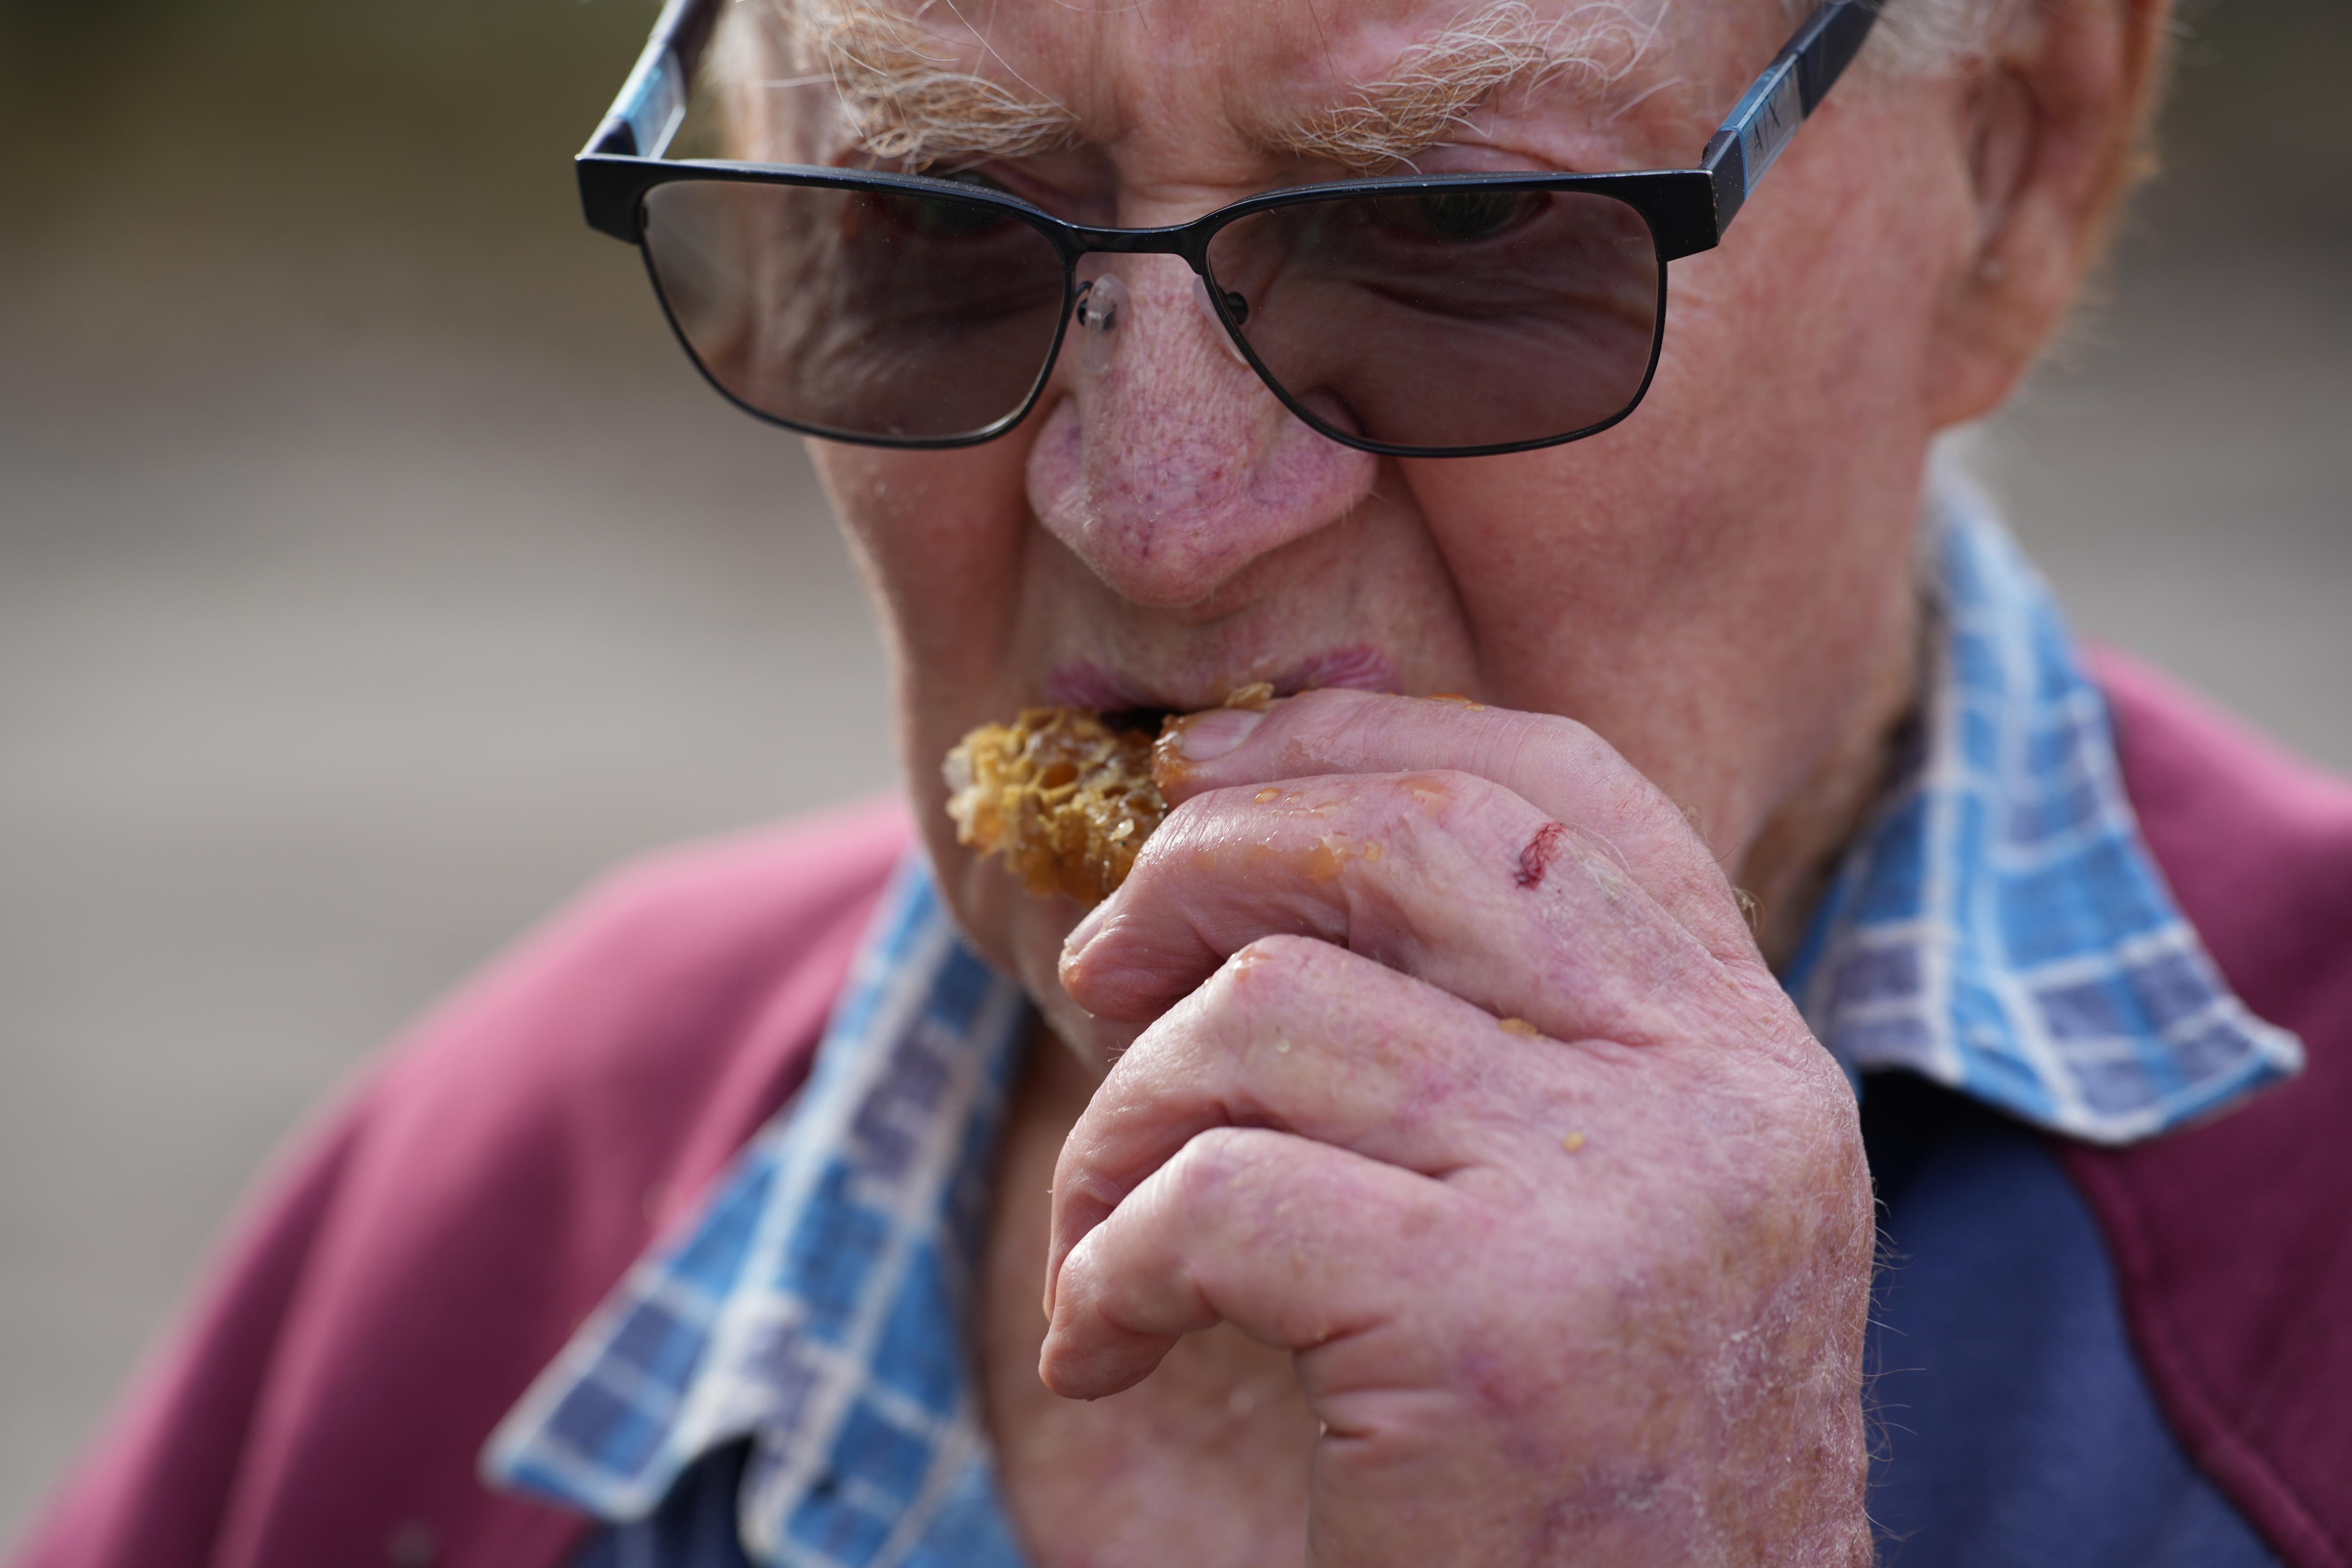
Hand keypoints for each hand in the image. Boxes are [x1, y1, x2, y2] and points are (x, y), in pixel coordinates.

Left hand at [1044, 689, 1873, 1566]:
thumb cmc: (1588, 1478)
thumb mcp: (1602, 1223)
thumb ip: (1510, 1050)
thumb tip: (1260, 856)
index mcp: (1748, 1058)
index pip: (1559, 790)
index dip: (1358, 739)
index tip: (1202, 770)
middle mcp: (1715, 1100)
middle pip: (1401, 847)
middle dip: (1202, 872)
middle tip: (1098, 972)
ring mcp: (1613, 1202)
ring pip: (1267, 1013)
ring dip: (1124, 1121)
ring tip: (1103, 1237)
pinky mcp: (1491, 1326)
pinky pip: (1208, 1199)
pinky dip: (1107, 1266)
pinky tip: (1107, 1351)